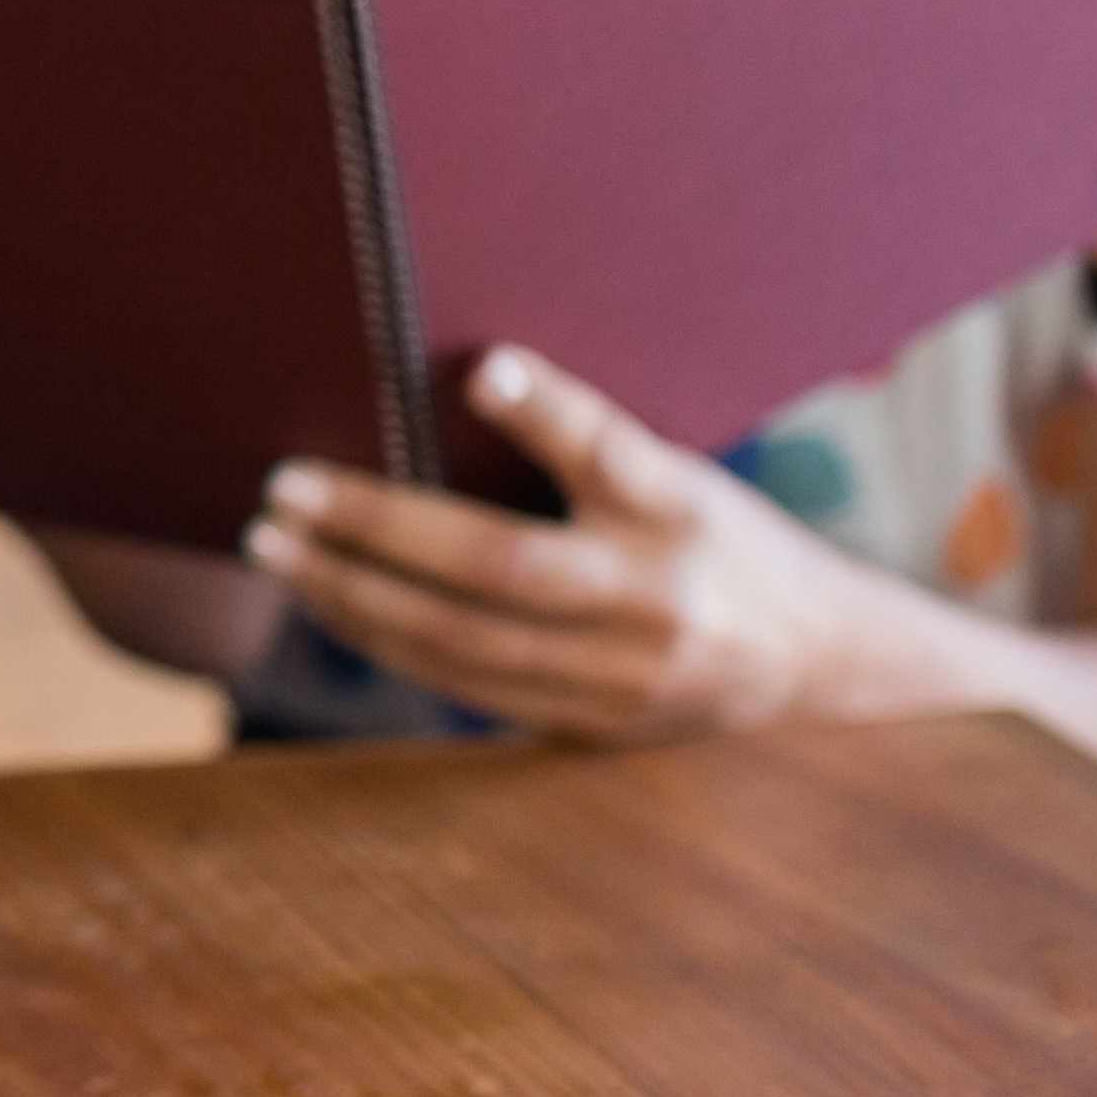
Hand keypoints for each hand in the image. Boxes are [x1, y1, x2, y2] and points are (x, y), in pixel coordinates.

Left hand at [242, 345, 969, 743]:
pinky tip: (326, 602)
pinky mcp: (597, 726)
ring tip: (275, 548)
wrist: (821, 666)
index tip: (488, 369)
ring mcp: (626, 676)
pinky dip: (388, 644)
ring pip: (467, 641)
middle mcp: (660, 600)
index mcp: (686, 513)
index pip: (616, 455)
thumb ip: (584, 447)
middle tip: (282, 489)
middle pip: (503, 566)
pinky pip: (469, 687)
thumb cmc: (721, 543)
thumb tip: (457, 385)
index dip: (552, 414)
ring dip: (354, 595)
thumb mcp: (681, 478)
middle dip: (378, 528)